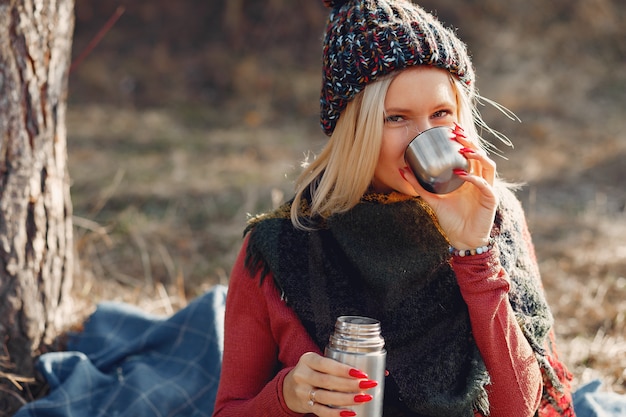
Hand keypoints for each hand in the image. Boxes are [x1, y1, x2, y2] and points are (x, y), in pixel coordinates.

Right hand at [283, 352, 377, 416]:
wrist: (288, 387)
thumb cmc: (312, 372)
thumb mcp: (319, 362)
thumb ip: (342, 364)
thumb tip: (382, 370)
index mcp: (308, 359)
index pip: (327, 364)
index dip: (344, 370)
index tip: (361, 374)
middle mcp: (303, 374)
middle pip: (328, 381)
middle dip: (350, 385)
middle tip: (367, 386)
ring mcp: (303, 391)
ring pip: (326, 397)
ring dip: (347, 399)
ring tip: (363, 398)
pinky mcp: (305, 405)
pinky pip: (322, 411)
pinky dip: (337, 414)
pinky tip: (350, 413)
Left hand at [407, 126, 498, 248]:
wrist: (462, 239)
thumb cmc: (451, 219)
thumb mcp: (432, 199)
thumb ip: (419, 185)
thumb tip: (403, 170)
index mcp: (470, 176)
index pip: (469, 153)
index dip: (463, 139)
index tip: (451, 128)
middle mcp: (480, 179)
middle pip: (480, 155)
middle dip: (470, 141)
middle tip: (457, 132)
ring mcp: (487, 189)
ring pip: (488, 165)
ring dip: (477, 155)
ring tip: (463, 149)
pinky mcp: (490, 200)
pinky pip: (485, 185)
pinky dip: (474, 179)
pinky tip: (463, 175)